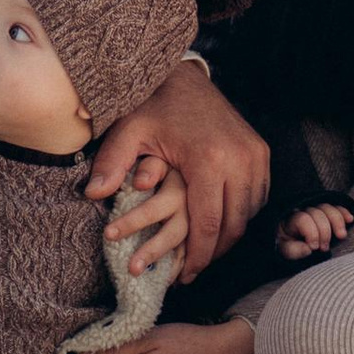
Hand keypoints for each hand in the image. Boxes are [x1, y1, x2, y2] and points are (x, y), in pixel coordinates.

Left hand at [86, 59, 269, 276]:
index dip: (197, 255)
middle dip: (214, 253)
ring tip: (205, 251)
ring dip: (229, 236)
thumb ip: (111, 164)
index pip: (207, 224)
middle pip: (233, 225)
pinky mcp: (261, 151)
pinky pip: (257, 196)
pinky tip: (220, 224)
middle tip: (194, 270)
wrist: (185, 77)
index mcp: (207, 159)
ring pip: (248, 214)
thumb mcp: (129, 132)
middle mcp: (238, 159)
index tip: (185, 275)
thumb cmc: (154, 108)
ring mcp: (255, 154)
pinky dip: (241, 214)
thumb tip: (92, 195)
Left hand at [276, 201, 353, 260]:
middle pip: (317, 213)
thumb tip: (309, 249)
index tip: (315, 248)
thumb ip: (293, 250)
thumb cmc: (284, 246)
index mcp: (290, 218)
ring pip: (328, 207)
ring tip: (342, 236)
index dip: (312, 233)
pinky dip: (343, 212)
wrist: (285, 239)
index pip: (304, 219)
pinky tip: (350, 219)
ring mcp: (313, 208)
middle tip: (325, 248)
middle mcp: (302, 209)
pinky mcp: (324, 212)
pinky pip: (335, 207)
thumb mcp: (283, 250)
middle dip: (324, 231)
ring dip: (337, 221)